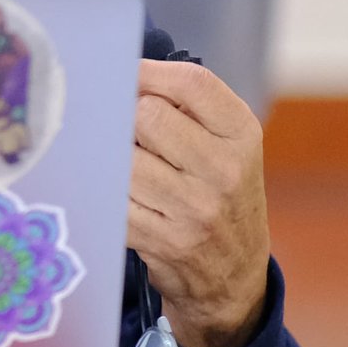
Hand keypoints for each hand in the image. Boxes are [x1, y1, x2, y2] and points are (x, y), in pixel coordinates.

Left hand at [125, 58, 272, 346]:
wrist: (234, 274)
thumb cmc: (222, 193)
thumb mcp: (229, 145)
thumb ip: (189, 106)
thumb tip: (123, 74)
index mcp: (242, 135)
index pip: (191, 83)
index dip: (149, 72)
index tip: (126, 73)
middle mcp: (224, 170)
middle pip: (148, 116)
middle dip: (126, 116)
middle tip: (122, 127)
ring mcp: (194, 209)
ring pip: (124, 158)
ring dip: (112, 155)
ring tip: (118, 160)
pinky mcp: (164, 240)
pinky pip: (114, 198)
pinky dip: (105, 190)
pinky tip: (112, 189)